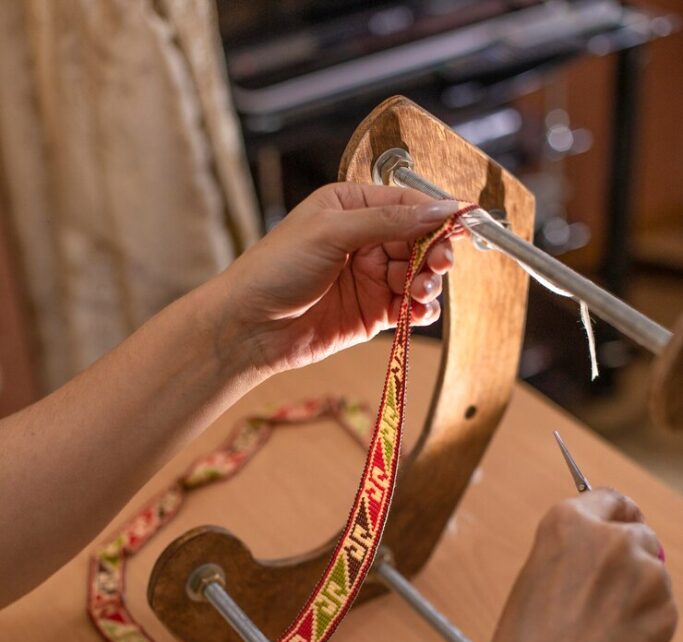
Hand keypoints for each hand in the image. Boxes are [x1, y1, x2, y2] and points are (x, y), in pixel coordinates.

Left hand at [220, 183, 461, 376]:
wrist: (248, 327)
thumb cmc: (276, 269)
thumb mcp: (332, 232)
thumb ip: (389, 220)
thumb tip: (440, 208)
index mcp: (352, 207)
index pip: (408, 203)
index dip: (437, 214)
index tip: (463, 223)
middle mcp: (365, 240)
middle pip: (421, 241)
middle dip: (435, 253)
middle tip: (438, 265)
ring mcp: (370, 278)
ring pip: (419, 276)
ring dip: (429, 283)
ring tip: (419, 292)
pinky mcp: (372, 314)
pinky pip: (409, 307)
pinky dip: (421, 310)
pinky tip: (419, 312)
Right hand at [486, 488, 676, 641]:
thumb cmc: (529, 641)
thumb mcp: (538, 575)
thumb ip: (576, 552)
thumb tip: (611, 547)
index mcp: (569, 523)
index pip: (609, 499)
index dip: (613, 517)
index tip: (618, 527)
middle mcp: (611, 539)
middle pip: (637, 534)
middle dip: (628, 558)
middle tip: (604, 594)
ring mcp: (645, 572)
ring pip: (652, 572)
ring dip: (637, 593)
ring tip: (600, 628)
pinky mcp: (666, 607)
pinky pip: (662, 606)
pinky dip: (645, 622)